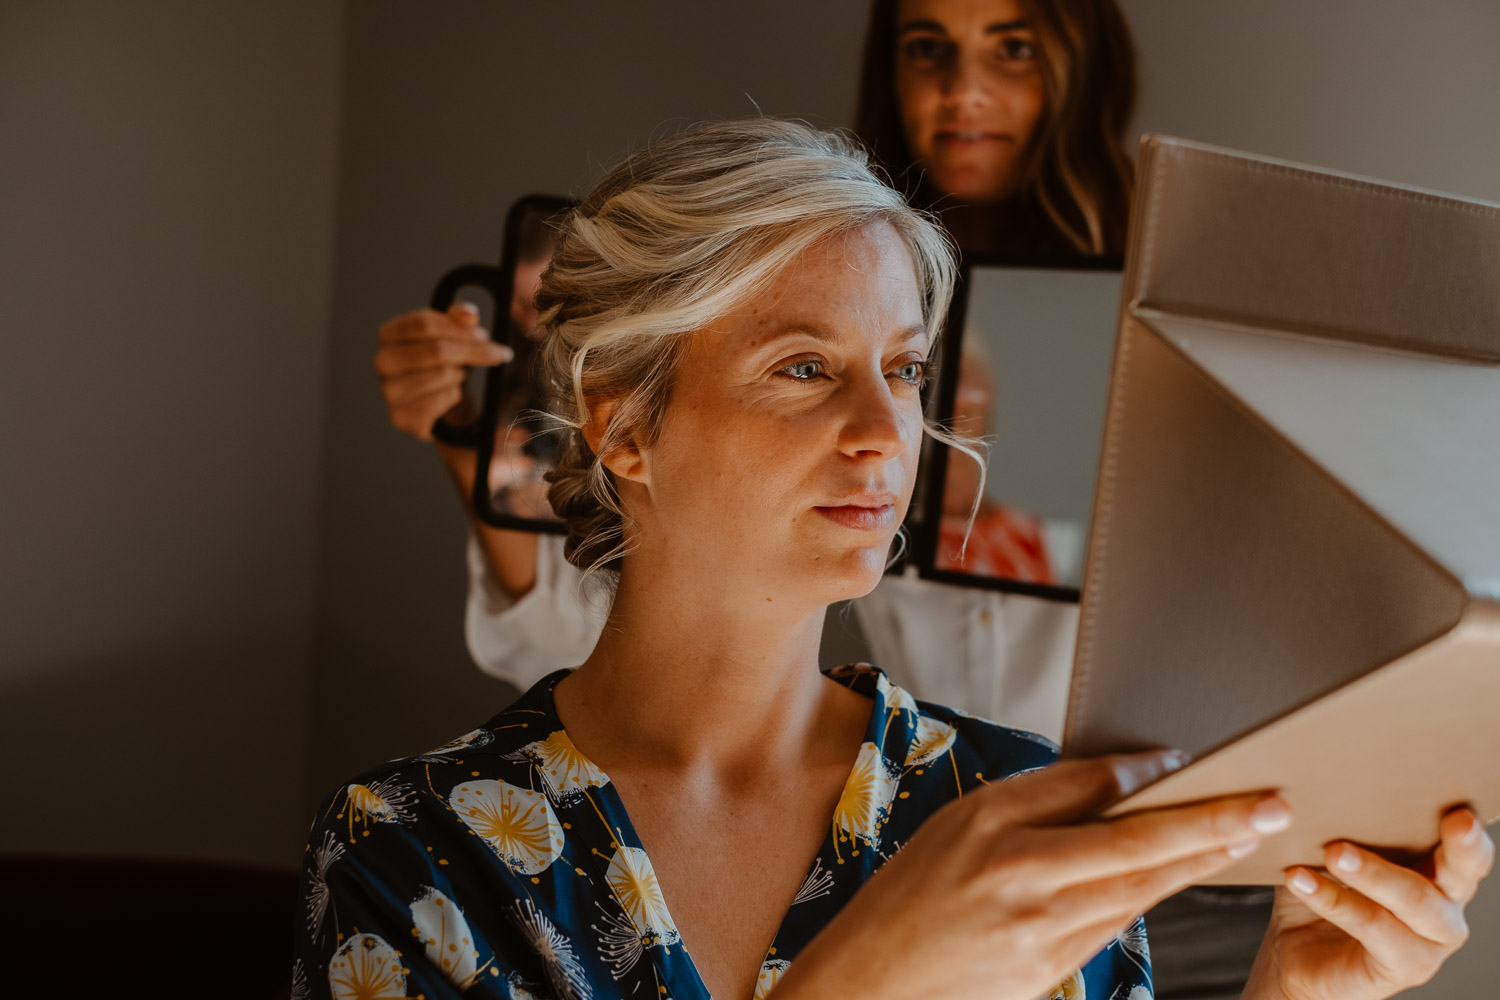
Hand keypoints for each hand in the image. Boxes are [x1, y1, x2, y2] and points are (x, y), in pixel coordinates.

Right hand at [375, 302, 511, 440]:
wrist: (439, 406)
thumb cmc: (443, 364)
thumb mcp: (452, 336)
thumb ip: (459, 319)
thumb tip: (467, 314)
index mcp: (388, 334)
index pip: (424, 323)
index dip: (459, 329)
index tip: (484, 336)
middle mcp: (382, 362)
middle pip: (437, 350)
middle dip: (471, 353)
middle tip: (491, 356)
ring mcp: (388, 391)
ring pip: (443, 375)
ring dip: (461, 375)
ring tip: (458, 376)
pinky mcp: (401, 417)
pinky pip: (442, 400)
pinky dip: (454, 397)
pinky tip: (448, 396)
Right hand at [777, 750, 1295, 999]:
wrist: (873, 982)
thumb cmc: (911, 893)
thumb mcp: (963, 821)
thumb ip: (1042, 795)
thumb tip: (1122, 773)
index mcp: (995, 829)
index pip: (1095, 794)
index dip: (1159, 780)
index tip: (1206, 762)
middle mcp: (1023, 879)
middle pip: (1138, 846)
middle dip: (1213, 824)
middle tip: (1273, 805)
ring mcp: (1042, 933)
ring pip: (1140, 889)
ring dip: (1201, 861)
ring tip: (1250, 834)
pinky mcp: (1053, 970)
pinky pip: (1119, 924)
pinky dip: (1159, 895)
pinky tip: (1188, 876)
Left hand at [1245, 806, 1494, 999]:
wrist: (1296, 954)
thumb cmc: (1321, 893)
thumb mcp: (1330, 850)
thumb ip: (1340, 822)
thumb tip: (1316, 781)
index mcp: (1436, 870)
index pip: (1466, 847)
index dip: (1469, 832)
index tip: (1461, 810)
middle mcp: (1445, 906)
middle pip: (1463, 873)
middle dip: (1458, 846)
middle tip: (1450, 820)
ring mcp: (1429, 941)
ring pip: (1415, 901)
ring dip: (1373, 873)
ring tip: (1333, 852)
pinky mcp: (1404, 967)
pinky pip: (1374, 928)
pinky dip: (1335, 901)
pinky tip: (1301, 880)